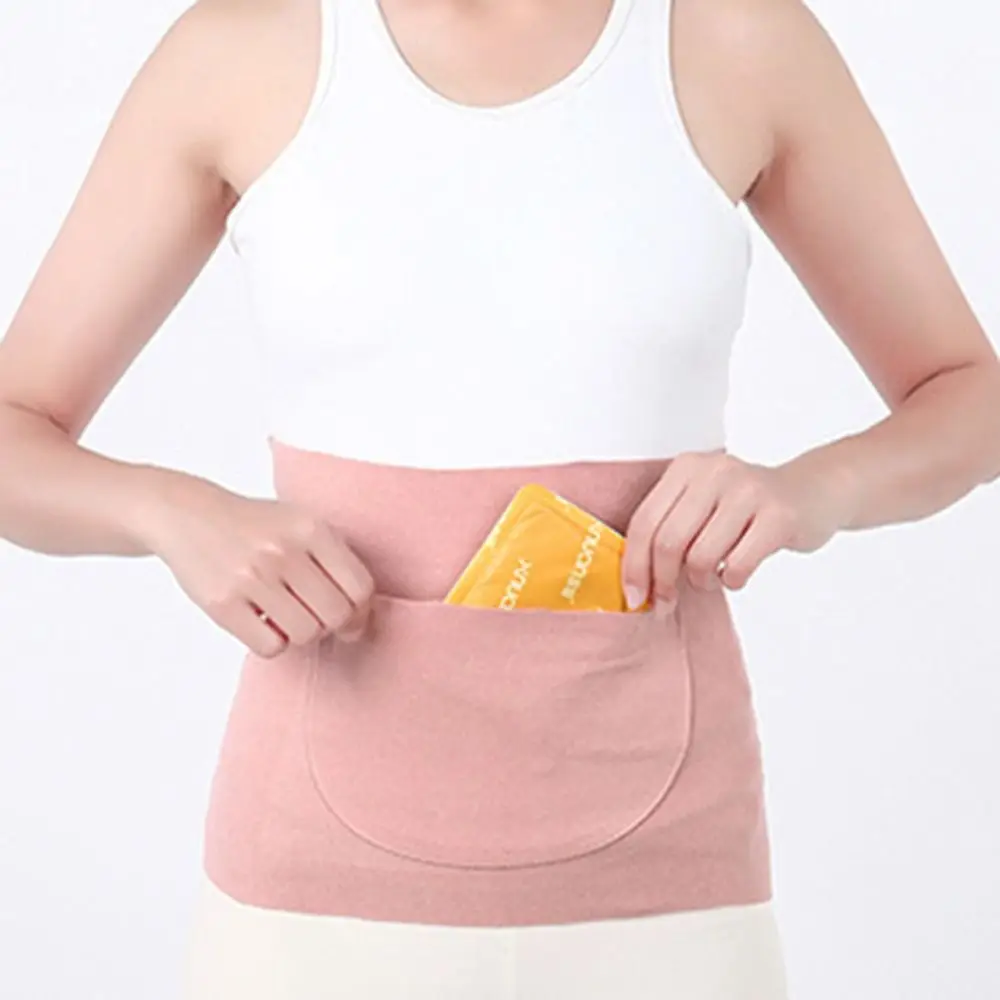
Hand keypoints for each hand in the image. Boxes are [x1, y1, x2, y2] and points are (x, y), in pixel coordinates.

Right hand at [136, 469, 374, 656]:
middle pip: (336, 615)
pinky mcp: (223, 603)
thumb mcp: (302, 523)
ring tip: (288, 616)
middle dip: (333, 625)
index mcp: (310, 529)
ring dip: (302, 633)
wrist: (189, 516)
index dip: (361, 610)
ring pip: (306, 634)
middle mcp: (283, 551)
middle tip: (317, 617)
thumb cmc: (256, 527)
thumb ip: (336, 561)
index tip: (351, 616)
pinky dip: (273, 642)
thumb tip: (361, 619)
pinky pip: (271, 646)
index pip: (360, 587)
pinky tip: (264, 622)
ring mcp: (251, 577)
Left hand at [621, 449, 853, 611]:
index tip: (634, 596)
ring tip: (712, 577)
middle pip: (667, 541)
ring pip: (700, 557)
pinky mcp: (778, 515)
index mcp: (687, 468)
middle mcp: (714, 472)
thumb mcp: (703, 503)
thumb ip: (670, 529)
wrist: (814, 491)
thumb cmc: (748, 508)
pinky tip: (737, 573)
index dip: (634, 565)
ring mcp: (748, 491)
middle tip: (667, 601)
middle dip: (662, 581)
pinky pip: (737, 565)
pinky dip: (732, 580)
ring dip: (701, 580)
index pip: (645, 521)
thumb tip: (637, 582)